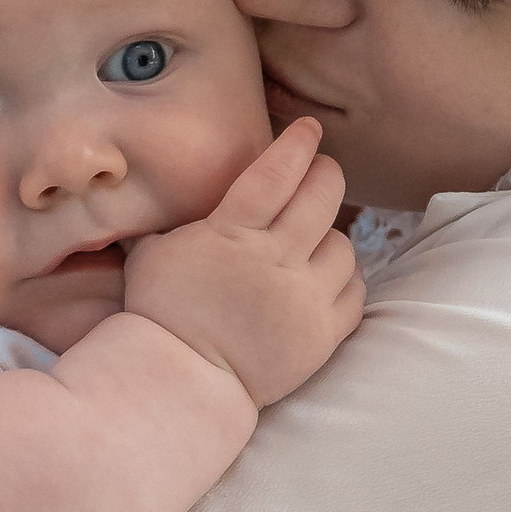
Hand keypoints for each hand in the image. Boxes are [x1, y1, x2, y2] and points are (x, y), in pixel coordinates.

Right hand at [122, 119, 363, 406]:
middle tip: (321, 170)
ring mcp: (303, 301)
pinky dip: (346, 279)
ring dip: (331, 235)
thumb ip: (183, 219)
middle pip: (322, 198)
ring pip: (344, 246)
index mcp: (232, 235)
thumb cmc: (160, 312)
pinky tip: (327, 276)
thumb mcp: (155, 252)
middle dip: (326, 174)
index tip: (309, 130)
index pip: (277, 173)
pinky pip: (355, 292)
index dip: (298, 144)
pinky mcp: (321, 337)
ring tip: (315, 237)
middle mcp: (275, 262)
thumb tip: (176, 186)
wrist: (180, 382)